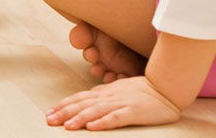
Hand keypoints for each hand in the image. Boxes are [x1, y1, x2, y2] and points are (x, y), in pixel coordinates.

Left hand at [46, 75, 183, 129]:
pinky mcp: (133, 112)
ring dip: (79, 118)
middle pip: (83, 104)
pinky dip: (103, 122)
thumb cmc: (142, 89)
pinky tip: (92, 127)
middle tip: (49, 121)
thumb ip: (102, 94)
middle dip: (64, 112)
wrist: (166, 88)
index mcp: (105, 92)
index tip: (49, 112)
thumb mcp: (118, 89)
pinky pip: (116, 117)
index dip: (63, 104)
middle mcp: (109, 97)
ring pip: (95, 111)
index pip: (79, 98)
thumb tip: (85, 98)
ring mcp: (121, 103)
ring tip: (66, 126)